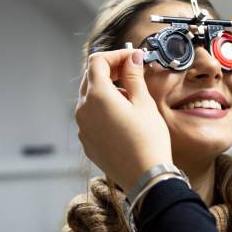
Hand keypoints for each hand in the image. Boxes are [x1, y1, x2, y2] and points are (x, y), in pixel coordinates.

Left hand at [75, 49, 171, 192]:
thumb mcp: (144, 103)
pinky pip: (91, 117)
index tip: (133, 58)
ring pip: (90, 98)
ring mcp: (82, 128)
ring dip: (107, 90)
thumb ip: (134, 76)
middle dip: (110, 70)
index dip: (116, 55)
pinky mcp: (87, 142)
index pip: (97, 61)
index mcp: (97, 96)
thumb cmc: (148, 140)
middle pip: (91, 78)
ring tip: (131, 97)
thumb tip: (131, 58)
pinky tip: (124, 117)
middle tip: (132, 72)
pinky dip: (104, 109)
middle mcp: (83, 110)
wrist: (145, 177)